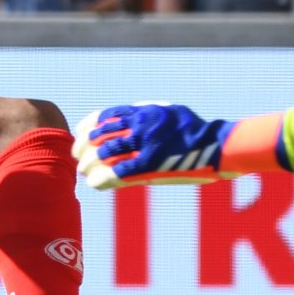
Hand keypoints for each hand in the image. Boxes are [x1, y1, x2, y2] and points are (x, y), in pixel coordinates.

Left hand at [74, 103, 284, 188]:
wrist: (215, 146)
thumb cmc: (194, 129)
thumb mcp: (168, 112)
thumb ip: (147, 113)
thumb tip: (126, 116)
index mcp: (144, 112)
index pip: (106, 116)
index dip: (88, 126)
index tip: (80, 135)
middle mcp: (141, 125)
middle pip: (101, 134)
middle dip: (84, 146)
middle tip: (77, 156)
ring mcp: (146, 145)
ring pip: (106, 152)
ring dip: (91, 163)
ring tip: (84, 171)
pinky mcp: (152, 165)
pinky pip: (119, 171)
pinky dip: (103, 177)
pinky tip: (95, 182)